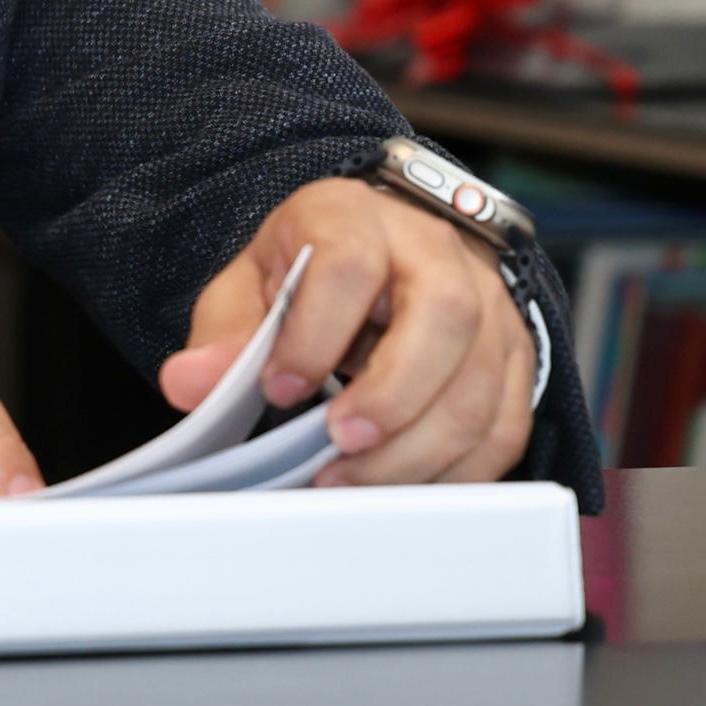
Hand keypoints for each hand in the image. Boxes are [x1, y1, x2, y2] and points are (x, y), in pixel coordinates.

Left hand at [157, 177, 533, 485]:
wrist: (380, 254)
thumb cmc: (309, 272)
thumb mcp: (251, 285)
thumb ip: (223, 335)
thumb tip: (191, 384)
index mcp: (355, 218)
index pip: (349, 264)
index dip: (316, 332)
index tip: (279, 388)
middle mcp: (435, 253)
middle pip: (444, 318)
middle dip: (391, 395)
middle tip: (337, 445)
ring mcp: (488, 305)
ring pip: (481, 380)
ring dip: (420, 447)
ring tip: (355, 480)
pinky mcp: (514, 359)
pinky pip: (505, 425)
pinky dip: (458, 471)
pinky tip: (406, 487)